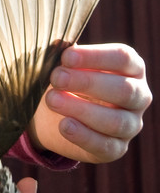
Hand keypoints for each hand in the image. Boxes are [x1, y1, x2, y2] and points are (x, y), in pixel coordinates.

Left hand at [30, 43, 151, 162]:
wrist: (55, 115)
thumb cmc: (67, 80)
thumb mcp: (66, 64)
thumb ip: (65, 54)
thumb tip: (59, 43)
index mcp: (131, 68)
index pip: (123, 58)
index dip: (95, 56)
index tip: (65, 57)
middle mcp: (138, 96)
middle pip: (124, 90)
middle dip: (87, 83)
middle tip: (56, 78)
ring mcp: (131, 124)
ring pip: (116, 121)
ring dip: (82, 110)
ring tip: (52, 100)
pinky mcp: (117, 148)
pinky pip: (106, 146)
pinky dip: (84, 136)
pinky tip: (64, 125)